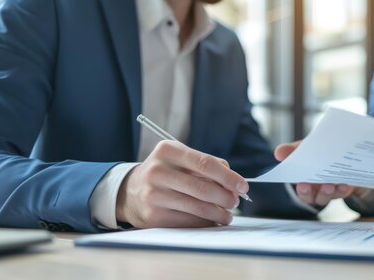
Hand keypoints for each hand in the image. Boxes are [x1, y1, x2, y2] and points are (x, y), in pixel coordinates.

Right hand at [116, 140, 248, 227]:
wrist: (129, 191)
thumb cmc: (165, 172)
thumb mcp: (180, 158)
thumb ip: (206, 164)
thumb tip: (233, 181)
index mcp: (168, 150)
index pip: (206, 163)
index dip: (229, 177)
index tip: (243, 186)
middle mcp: (158, 171)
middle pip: (204, 188)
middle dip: (226, 197)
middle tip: (235, 201)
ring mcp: (154, 195)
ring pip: (198, 208)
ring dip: (219, 213)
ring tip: (227, 214)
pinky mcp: (153, 216)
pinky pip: (189, 222)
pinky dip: (206, 223)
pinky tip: (212, 221)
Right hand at [274, 141, 367, 205]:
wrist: (340, 155)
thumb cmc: (318, 154)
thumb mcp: (305, 149)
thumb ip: (292, 151)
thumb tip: (278, 152)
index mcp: (304, 181)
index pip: (300, 189)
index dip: (301, 190)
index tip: (301, 184)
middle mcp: (315, 189)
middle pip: (310, 197)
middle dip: (310, 193)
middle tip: (310, 186)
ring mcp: (329, 190)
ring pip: (326, 197)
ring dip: (327, 192)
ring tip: (329, 185)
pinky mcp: (342, 189)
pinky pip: (342, 192)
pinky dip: (343, 189)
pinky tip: (345, 184)